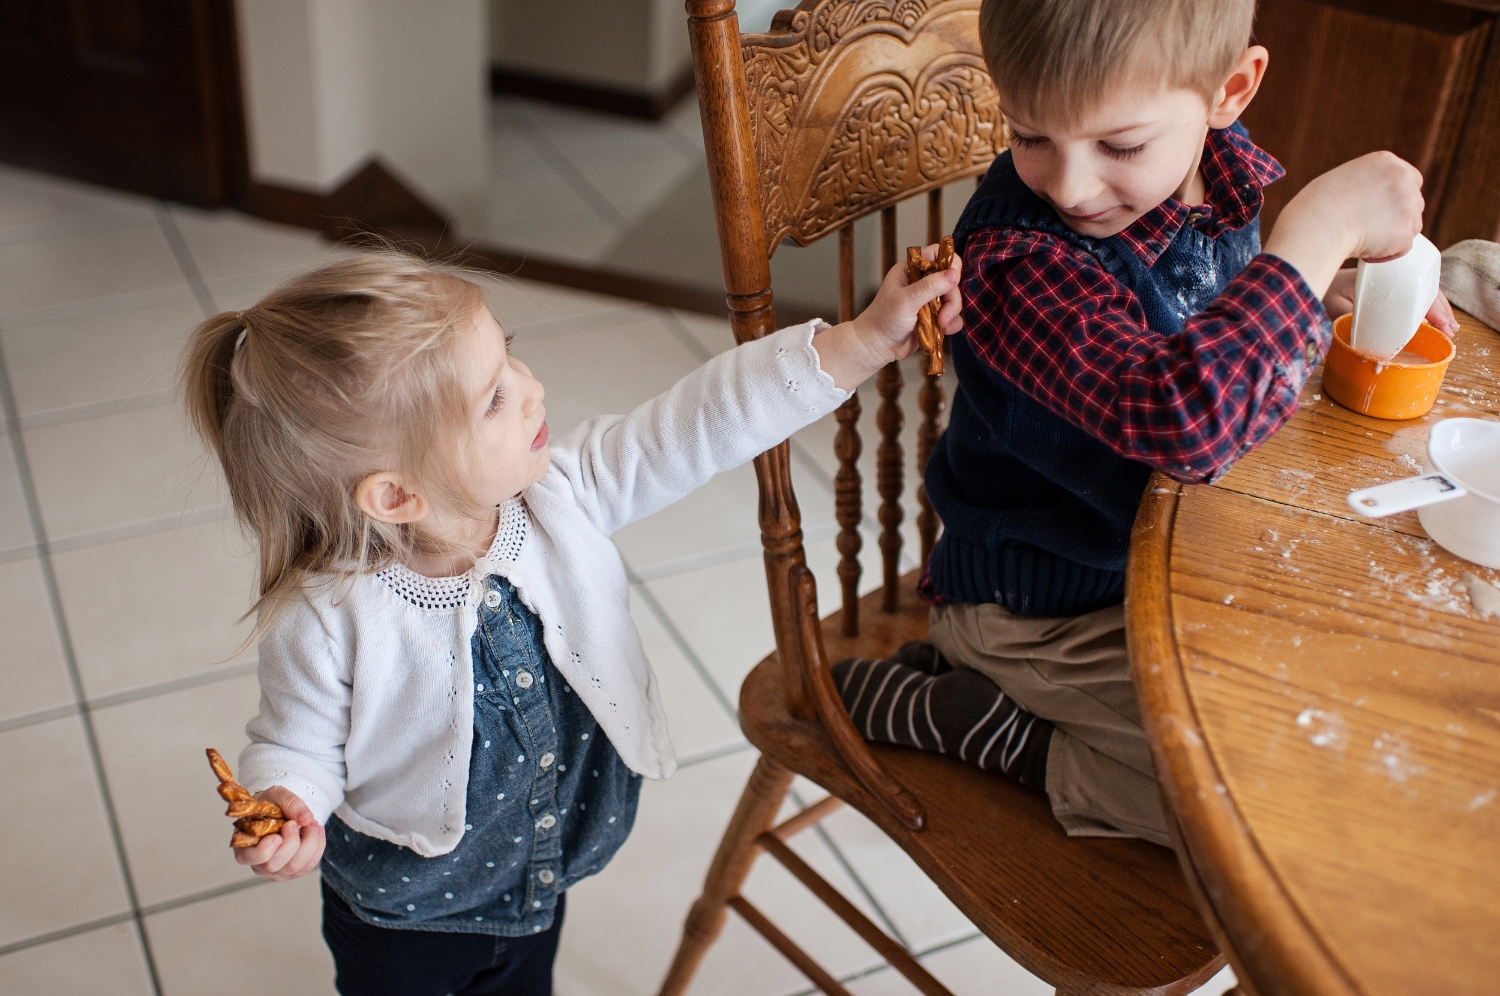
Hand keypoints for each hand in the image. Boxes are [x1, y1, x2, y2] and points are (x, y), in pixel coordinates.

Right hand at [233, 787, 323, 881]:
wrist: (283, 812)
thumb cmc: (272, 806)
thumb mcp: (276, 794)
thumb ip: (289, 802)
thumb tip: (306, 818)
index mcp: (244, 846)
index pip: (249, 858)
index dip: (264, 850)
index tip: (277, 835)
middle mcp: (258, 864)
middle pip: (274, 865)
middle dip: (291, 842)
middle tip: (294, 823)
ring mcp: (276, 871)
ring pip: (295, 867)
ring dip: (309, 842)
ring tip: (311, 823)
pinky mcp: (294, 872)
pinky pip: (309, 865)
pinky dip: (318, 846)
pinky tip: (316, 830)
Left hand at [855, 243, 963, 359]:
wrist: (878, 346)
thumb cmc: (884, 319)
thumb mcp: (906, 300)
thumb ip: (930, 286)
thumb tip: (954, 274)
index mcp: (910, 269)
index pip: (937, 254)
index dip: (949, 263)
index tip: (953, 279)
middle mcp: (921, 281)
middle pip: (950, 279)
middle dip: (951, 298)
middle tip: (944, 315)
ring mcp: (929, 299)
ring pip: (953, 298)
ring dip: (952, 312)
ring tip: (942, 325)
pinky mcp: (934, 315)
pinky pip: (952, 315)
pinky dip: (951, 323)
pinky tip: (944, 330)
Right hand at [1265, 151, 1425, 299]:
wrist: (1316, 226)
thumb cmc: (1315, 207)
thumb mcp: (1343, 180)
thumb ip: (1365, 184)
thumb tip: (1373, 201)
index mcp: (1385, 161)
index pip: (1409, 178)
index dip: (1395, 197)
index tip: (1381, 210)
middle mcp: (1402, 179)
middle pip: (1414, 202)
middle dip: (1396, 217)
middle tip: (1371, 229)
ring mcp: (1407, 205)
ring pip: (1411, 225)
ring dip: (1392, 235)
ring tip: (1364, 241)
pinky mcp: (1404, 232)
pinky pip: (1402, 248)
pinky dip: (1385, 254)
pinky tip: (1364, 251)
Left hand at [1323, 267, 1458, 336]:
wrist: (1305, 274)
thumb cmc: (1317, 291)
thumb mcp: (1330, 306)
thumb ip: (1346, 318)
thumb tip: (1364, 339)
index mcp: (1378, 276)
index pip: (1414, 289)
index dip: (1431, 307)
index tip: (1443, 324)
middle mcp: (1387, 274)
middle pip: (1422, 287)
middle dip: (1440, 308)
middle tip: (1451, 330)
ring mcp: (1386, 278)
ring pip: (1417, 289)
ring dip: (1434, 307)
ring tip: (1448, 327)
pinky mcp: (1381, 285)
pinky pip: (1406, 292)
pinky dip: (1420, 305)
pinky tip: (1428, 319)